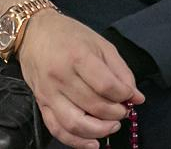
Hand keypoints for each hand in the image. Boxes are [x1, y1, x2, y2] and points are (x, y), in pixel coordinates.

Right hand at [18, 11, 143, 148]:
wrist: (33, 32)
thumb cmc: (69, 35)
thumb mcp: (100, 44)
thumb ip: (120, 71)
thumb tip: (136, 97)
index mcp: (77, 56)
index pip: (106, 86)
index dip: (124, 95)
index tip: (129, 95)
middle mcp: (61, 77)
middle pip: (94, 106)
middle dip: (116, 113)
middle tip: (123, 110)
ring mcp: (49, 93)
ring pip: (76, 123)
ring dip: (100, 130)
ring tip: (112, 125)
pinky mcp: (41, 103)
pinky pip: (57, 129)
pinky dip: (76, 141)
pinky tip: (93, 143)